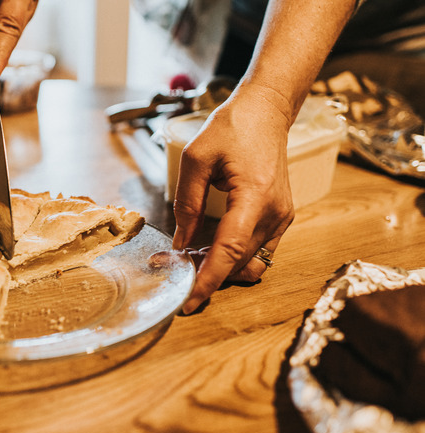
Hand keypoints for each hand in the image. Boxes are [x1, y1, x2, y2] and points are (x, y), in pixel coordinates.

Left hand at [171, 82, 295, 313]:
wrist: (266, 111)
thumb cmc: (231, 127)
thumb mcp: (196, 159)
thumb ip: (186, 203)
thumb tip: (180, 243)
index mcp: (254, 196)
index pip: (230, 251)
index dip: (208, 279)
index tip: (189, 302)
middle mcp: (275, 212)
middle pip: (239, 262)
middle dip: (205, 272)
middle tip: (169, 265)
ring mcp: (282, 216)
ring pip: (249, 262)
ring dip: (219, 266)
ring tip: (188, 254)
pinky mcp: (282, 217)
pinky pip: (258, 250)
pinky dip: (233, 256)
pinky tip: (208, 245)